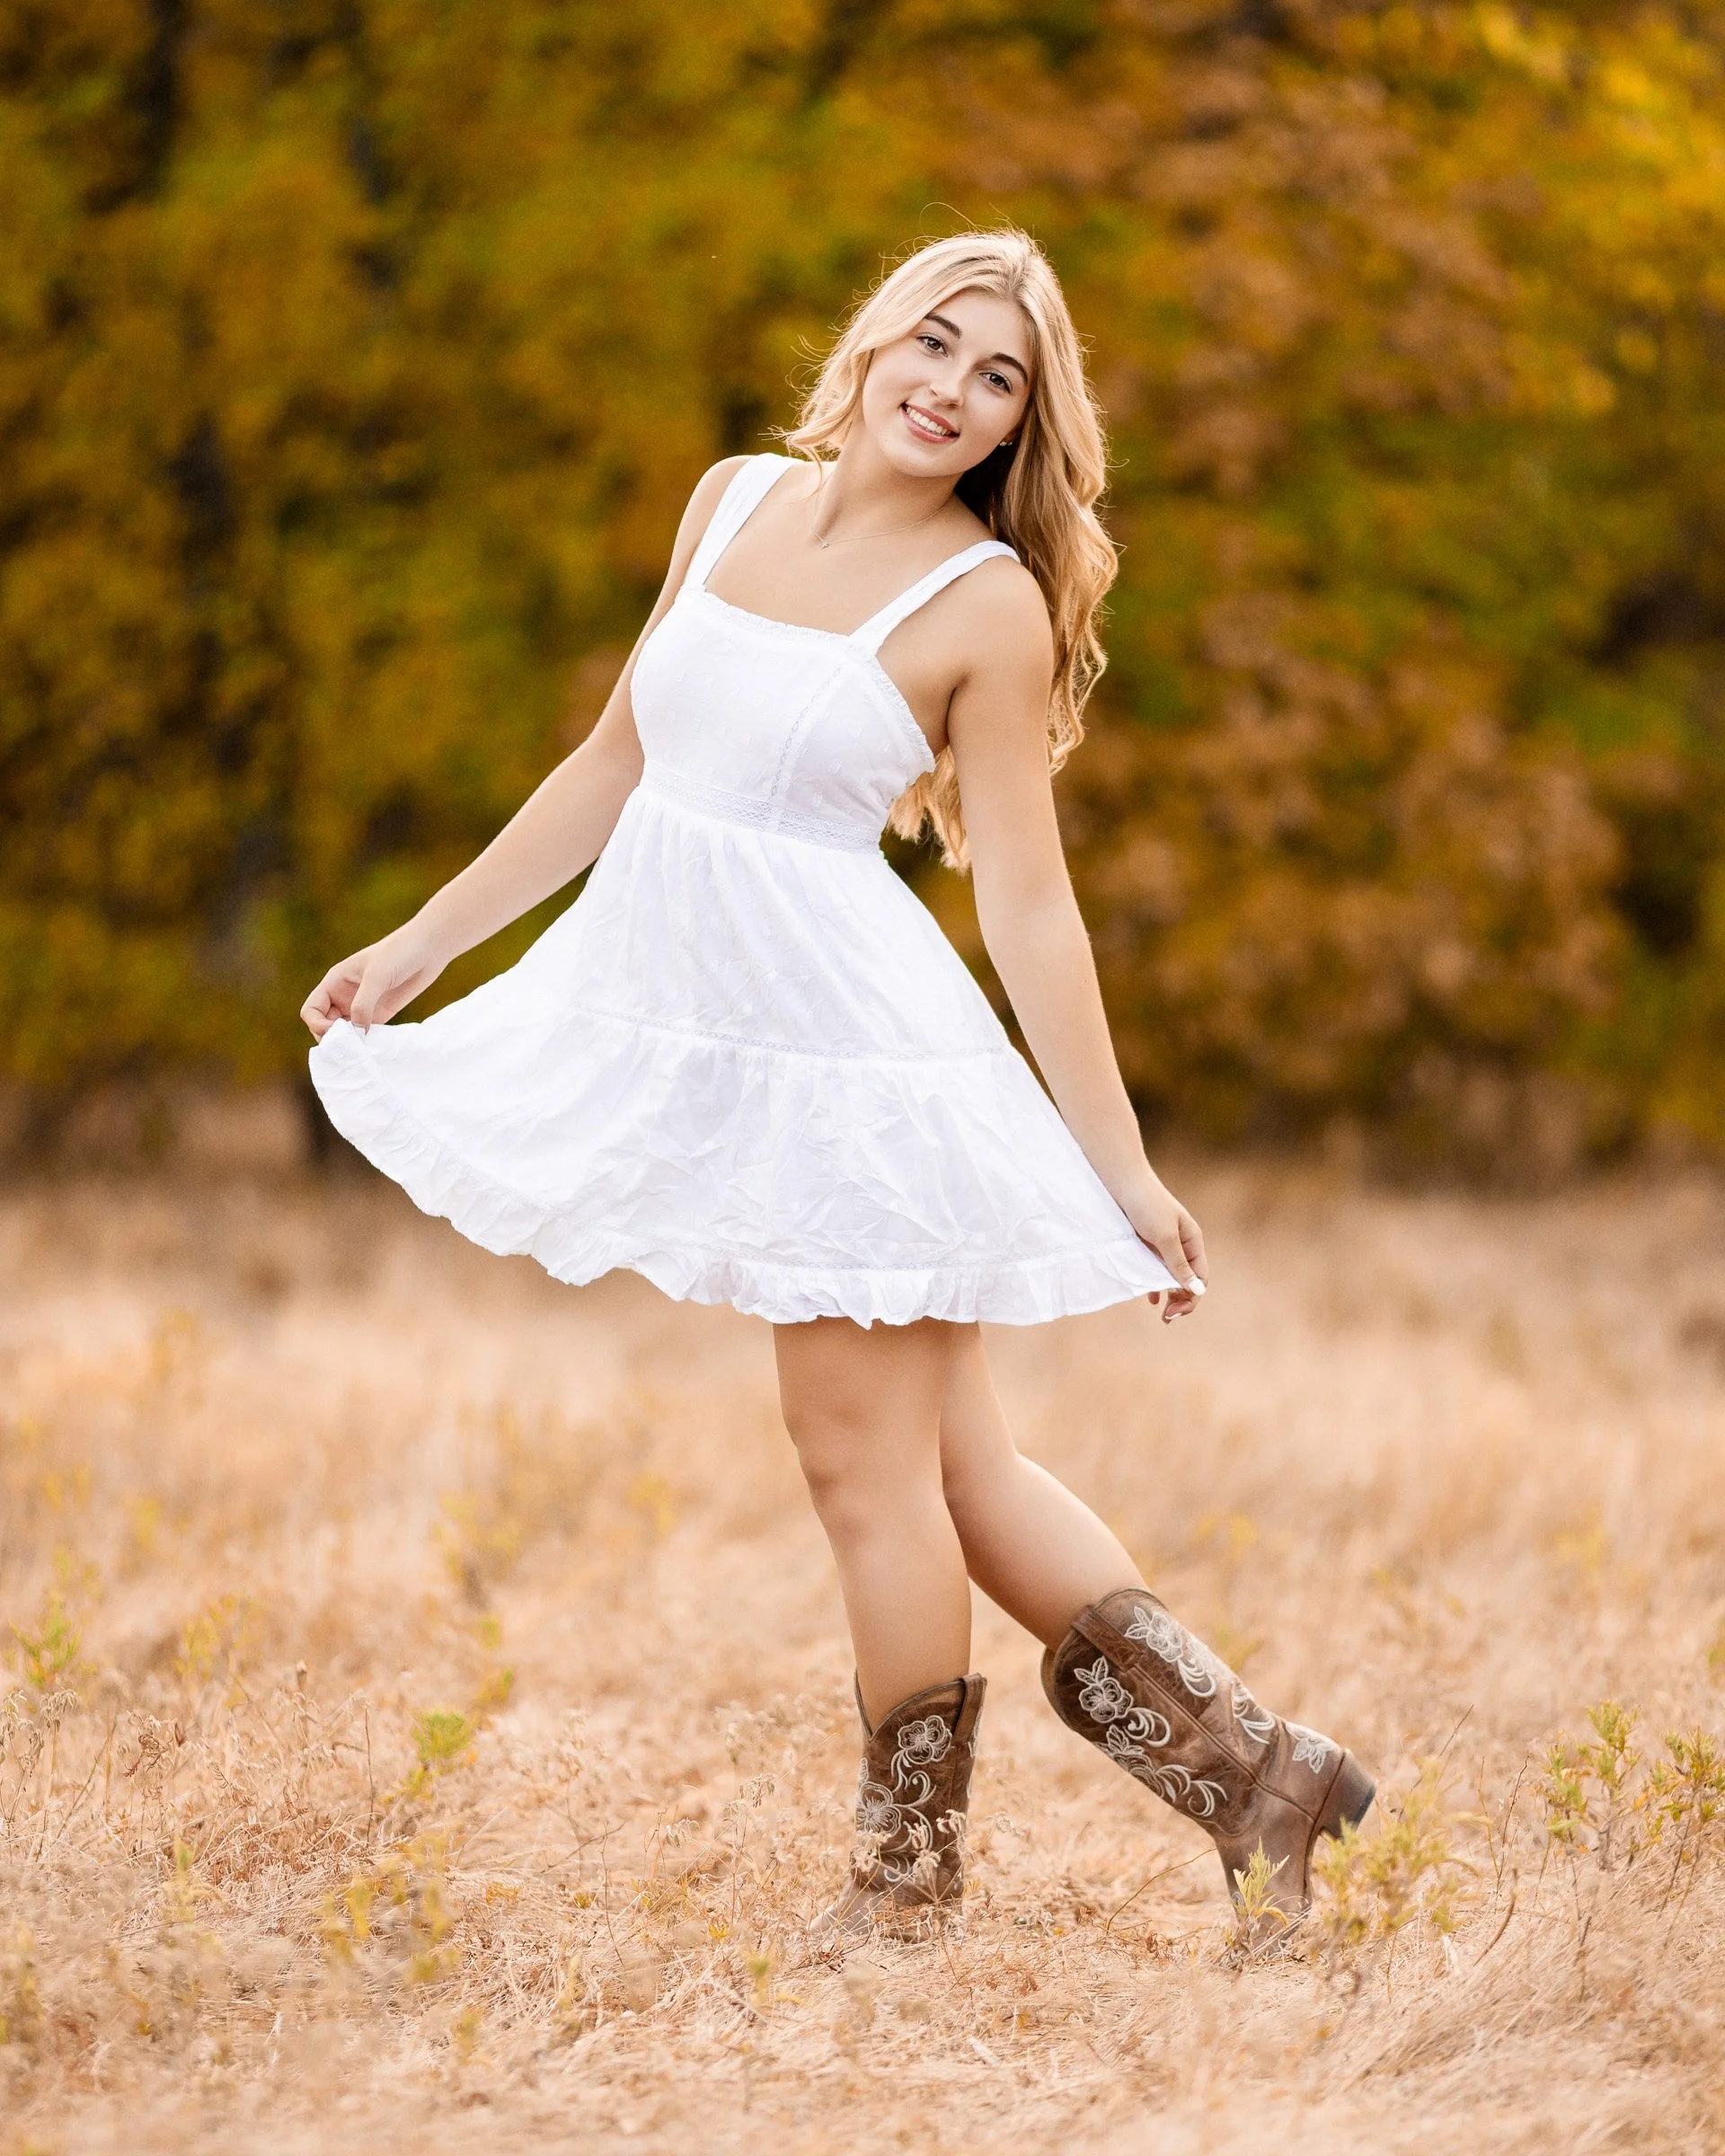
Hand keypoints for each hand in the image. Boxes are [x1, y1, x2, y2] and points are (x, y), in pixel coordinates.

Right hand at [300, 921, 449, 1040]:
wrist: (429, 949)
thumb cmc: (400, 953)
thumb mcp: (377, 976)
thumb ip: (363, 1004)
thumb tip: (357, 1033)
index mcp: (335, 982)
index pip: (311, 1010)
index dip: (317, 1024)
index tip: (336, 1031)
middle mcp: (343, 996)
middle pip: (324, 1025)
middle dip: (331, 1039)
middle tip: (349, 1047)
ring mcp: (362, 1006)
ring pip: (344, 1033)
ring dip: (349, 1044)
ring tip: (361, 1052)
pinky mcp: (380, 1014)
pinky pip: (365, 1034)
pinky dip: (366, 1044)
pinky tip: (374, 1048)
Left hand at [1124, 1178, 1207, 1324]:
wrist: (1121, 1181)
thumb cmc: (1146, 1205)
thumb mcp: (1165, 1237)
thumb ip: (1179, 1264)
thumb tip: (1197, 1290)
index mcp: (1192, 1241)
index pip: (1200, 1277)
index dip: (1191, 1298)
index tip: (1175, 1313)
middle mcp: (1181, 1244)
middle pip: (1188, 1279)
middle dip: (1181, 1301)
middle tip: (1168, 1319)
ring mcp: (1164, 1244)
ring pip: (1171, 1277)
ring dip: (1170, 1295)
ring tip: (1163, 1314)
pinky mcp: (1146, 1244)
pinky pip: (1155, 1270)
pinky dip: (1155, 1284)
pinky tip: (1152, 1298)